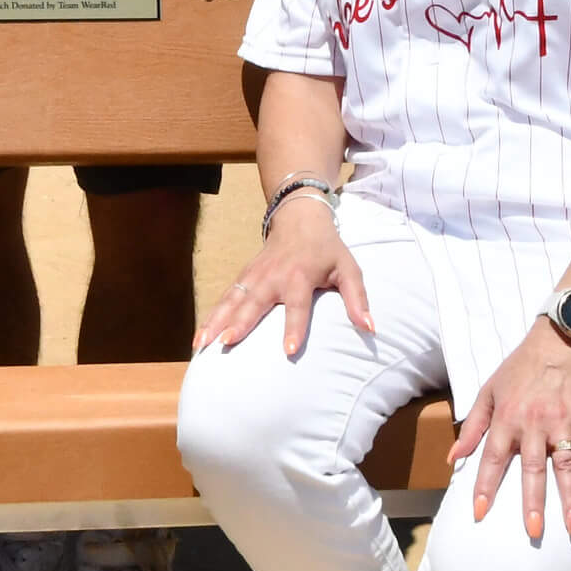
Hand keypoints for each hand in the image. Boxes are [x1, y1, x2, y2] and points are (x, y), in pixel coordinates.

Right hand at [191, 196, 371, 357]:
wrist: (298, 218)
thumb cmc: (327, 250)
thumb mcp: (349, 269)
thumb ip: (357, 299)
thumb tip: (370, 328)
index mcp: (301, 276)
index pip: (298, 305)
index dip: (295, 328)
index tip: (288, 352)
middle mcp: (273, 277)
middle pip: (255, 302)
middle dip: (240, 323)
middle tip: (227, 343)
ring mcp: (254, 276)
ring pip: (232, 301)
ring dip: (215, 322)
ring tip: (202, 346)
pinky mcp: (243, 278)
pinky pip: (225, 299)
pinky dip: (210, 317)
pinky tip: (199, 339)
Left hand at [449, 318, 570, 538]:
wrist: (559, 341)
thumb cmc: (519, 368)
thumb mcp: (488, 391)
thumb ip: (472, 426)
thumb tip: (453, 458)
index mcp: (507, 417)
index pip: (493, 457)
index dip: (484, 486)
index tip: (479, 513)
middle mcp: (534, 424)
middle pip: (532, 468)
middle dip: (531, 501)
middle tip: (532, 531)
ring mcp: (563, 424)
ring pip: (566, 466)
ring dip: (570, 498)